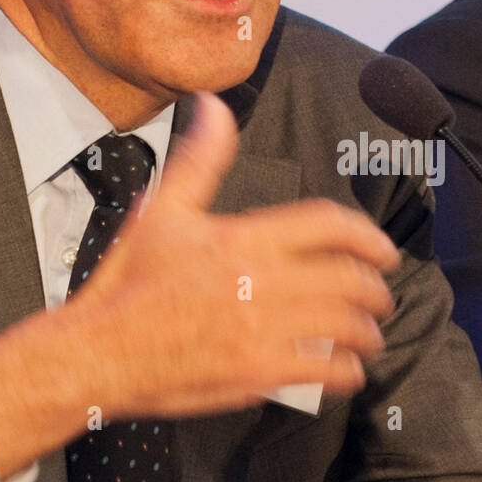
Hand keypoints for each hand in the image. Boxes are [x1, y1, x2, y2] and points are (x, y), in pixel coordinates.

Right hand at [66, 90, 401, 419]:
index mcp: (242, 238)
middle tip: (380, 294)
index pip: (328, 226)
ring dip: (367, 330)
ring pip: (345, 327)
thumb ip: (201, 159)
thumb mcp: (161, 209)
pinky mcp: (259, 375)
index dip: (367, 236)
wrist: (99, 351)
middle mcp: (260, 283)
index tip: (382, 249)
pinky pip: (325, 373)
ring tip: (368, 332)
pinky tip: (344, 368)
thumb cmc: (128, 282)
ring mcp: (262, 332)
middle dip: (375, 287)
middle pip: (348, 280)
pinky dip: (347, 370)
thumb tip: (214, 107)